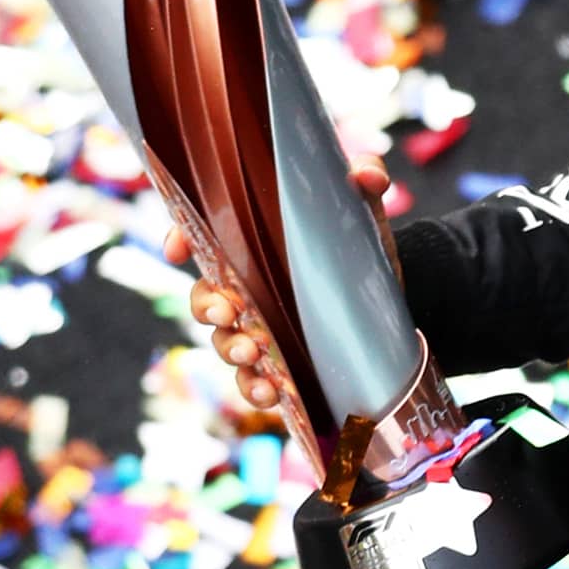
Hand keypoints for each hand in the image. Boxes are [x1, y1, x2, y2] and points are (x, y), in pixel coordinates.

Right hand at [163, 156, 399, 409]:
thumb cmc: (362, 242)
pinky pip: (252, 381)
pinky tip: (270, 393)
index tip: (176, 248)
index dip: (181, 238)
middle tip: (230, 311)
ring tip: (253, 352)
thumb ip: (367, 180)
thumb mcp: (364, 210)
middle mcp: (247, 288)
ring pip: (223, 342)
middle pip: (204, 298)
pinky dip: (254, 388)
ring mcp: (260, 329)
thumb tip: (366, 174)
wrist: (391, 292)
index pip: (204, 238)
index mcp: (254, 246)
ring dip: (231, 349)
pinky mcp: (280, 365)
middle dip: (208, 307)